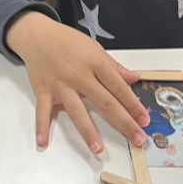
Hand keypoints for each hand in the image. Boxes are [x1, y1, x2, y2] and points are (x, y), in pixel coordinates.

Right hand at [5, 11, 148, 152]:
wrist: (38, 35)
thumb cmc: (67, 41)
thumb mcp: (94, 48)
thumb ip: (114, 66)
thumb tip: (134, 78)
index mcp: (95, 63)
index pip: (119, 88)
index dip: (133, 105)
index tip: (144, 120)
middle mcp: (79, 76)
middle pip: (105, 102)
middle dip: (124, 122)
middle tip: (137, 138)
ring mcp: (61, 85)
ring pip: (77, 111)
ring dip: (88, 131)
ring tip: (98, 148)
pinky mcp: (44, 91)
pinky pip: (42, 111)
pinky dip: (41, 126)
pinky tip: (43, 140)